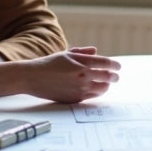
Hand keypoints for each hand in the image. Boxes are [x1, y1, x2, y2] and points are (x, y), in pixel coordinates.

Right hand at [4, 47, 120, 102]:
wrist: (33, 78)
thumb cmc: (49, 64)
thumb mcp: (66, 54)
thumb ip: (83, 53)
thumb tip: (96, 52)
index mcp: (82, 63)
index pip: (106, 63)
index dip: (115, 65)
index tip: (118, 66)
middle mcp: (83, 76)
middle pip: (107, 77)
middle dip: (114, 76)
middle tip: (116, 76)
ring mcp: (80, 88)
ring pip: (102, 88)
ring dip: (107, 85)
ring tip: (106, 83)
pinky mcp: (75, 98)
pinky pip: (92, 96)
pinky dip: (97, 92)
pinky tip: (96, 89)